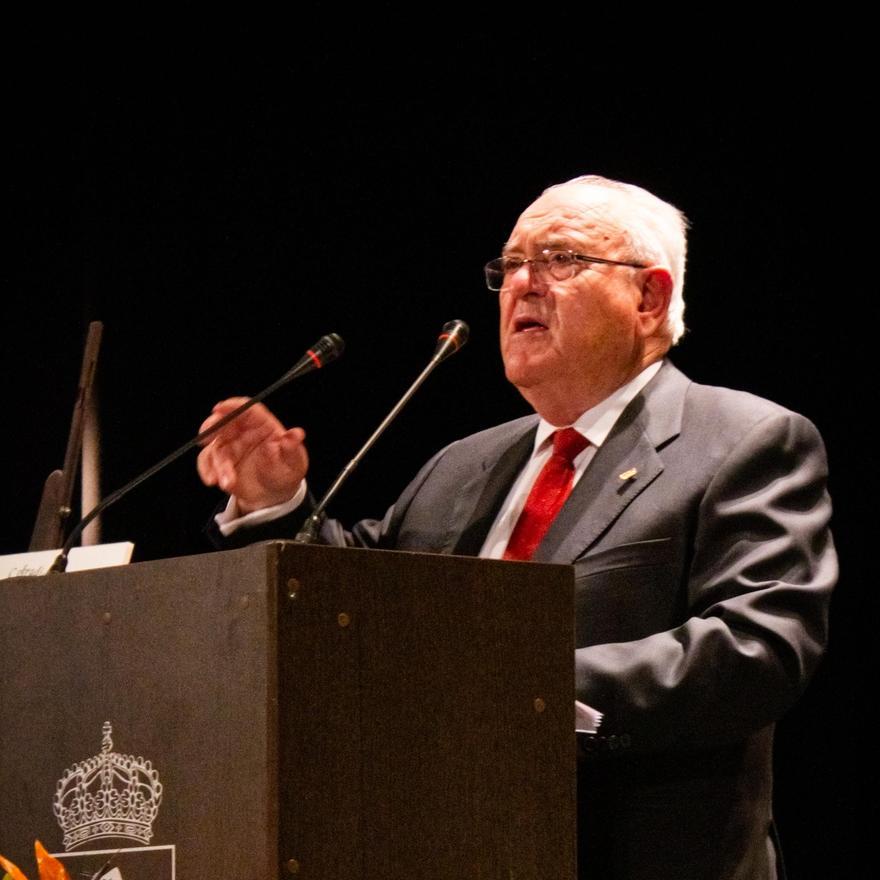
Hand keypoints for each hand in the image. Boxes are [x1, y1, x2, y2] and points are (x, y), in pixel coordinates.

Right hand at [196, 398, 307, 513]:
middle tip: (206, 438)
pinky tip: (213, 481)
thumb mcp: (294, 462)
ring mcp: (229, 445)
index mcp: (262, 424)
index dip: (232, 406)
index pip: (247, 409)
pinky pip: (207, 462)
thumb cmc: (286, 471)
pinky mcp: (220, 461)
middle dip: (211, 426)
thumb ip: (292, 448)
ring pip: (215, 447)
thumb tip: (297, 434)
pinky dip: (207, 470)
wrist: (274, 494)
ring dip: (217, 463)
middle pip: (223, 421)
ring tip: (228, 482)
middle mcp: (242, 431)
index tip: (219, 408)